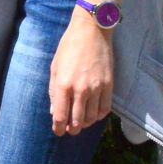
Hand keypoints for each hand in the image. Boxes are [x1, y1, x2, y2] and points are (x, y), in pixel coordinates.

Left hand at [47, 8, 115, 134]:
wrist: (92, 31)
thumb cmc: (69, 47)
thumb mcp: (55, 67)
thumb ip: (53, 91)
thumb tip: (54, 111)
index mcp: (63, 84)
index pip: (60, 116)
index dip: (58, 128)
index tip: (57, 131)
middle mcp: (80, 89)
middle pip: (76, 121)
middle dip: (72, 130)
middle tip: (69, 131)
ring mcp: (96, 88)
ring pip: (91, 118)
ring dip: (85, 124)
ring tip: (80, 123)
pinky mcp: (109, 85)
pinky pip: (105, 109)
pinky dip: (98, 116)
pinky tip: (93, 114)